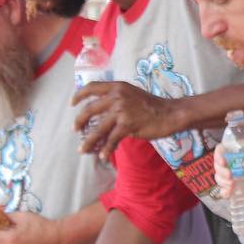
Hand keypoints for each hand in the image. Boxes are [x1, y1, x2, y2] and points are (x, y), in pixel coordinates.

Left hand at [72, 81, 187, 160]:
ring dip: (88, 141)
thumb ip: (117, 99)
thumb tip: (101, 112)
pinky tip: (104, 156)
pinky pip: (112, 140)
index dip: (79, 95)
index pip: (92, 87)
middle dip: (79, 121)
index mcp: (117, 87)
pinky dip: (107, 149)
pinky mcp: (128, 125)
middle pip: (90, 109)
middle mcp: (117, 97)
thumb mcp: (132, 94)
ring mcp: (122, 111)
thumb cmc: (152, 105)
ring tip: (82, 150)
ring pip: (98, 129)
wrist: (170, 113)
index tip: (72, 103)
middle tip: (75, 129)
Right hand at [213, 143, 243, 205]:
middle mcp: (240, 163)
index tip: (222, 161)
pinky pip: (226, 190)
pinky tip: (228, 193)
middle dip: (220, 169)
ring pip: (221, 177)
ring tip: (231, 185)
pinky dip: (223, 191)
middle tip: (229, 176)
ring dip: (221, 181)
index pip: (226, 148)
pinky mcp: (240, 190)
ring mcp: (239, 177)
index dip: (220, 153)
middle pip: (220, 163)